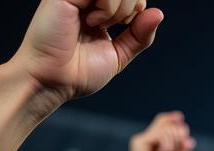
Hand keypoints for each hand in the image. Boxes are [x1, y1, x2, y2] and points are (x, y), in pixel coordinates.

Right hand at [10, 0, 162, 105]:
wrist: (54, 80)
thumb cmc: (78, 72)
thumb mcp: (118, 55)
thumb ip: (139, 36)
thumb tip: (158, 13)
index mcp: (98, 7)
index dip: (137, 7)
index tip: (124, 25)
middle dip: (131, 6)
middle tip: (111, 25)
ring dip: (118, 7)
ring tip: (97, 24)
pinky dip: (107, 6)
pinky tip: (91, 20)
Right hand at [128, 110, 194, 150]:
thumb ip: (181, 149)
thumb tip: (189, 138)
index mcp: (153, 145)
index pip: (162, 123)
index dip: (171, 119)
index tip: (180, 118)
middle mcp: (145, 141)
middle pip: (166, 125)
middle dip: (177, 137)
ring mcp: (141, 141)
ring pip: (165, 128)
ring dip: (172, 143)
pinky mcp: (138, 143)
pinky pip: (159, 134)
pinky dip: (165, 144)